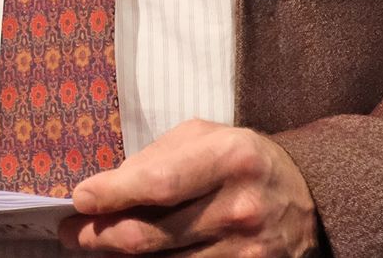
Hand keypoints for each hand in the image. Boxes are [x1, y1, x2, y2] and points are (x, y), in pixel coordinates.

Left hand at [61, 119, 320, 257]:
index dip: (112, 195)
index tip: (80, 199)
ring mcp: (245, 252)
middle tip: (72, 231)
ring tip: (97, 244)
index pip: (158, 185)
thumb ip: (157, 159)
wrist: (309, 197)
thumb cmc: (243, 160)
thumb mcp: (207, 136)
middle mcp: (238, 209)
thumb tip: (104, 189)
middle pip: (149, 236)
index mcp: (231, 158)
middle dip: (98, 235)